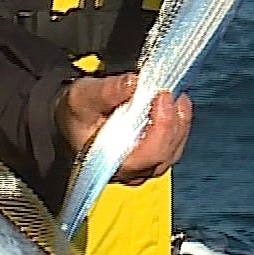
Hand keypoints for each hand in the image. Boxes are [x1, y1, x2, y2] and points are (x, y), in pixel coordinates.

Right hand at [54, 73, 192, 185]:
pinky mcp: (154, 157)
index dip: (161, 127)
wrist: (75, 120)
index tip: (161, 97)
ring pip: (173, 150)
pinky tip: (177, 104)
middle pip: (164, 153)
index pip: (148, 155)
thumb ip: (106, 92)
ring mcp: (145, 167)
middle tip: (169, 92)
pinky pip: (174, 145)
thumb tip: (134, 82)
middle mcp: (131, 172)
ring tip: (175, 96)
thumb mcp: (82, 97)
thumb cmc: (77, 114)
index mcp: (111, 164)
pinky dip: (178, 124)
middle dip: (171, 121)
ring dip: (178, 122)